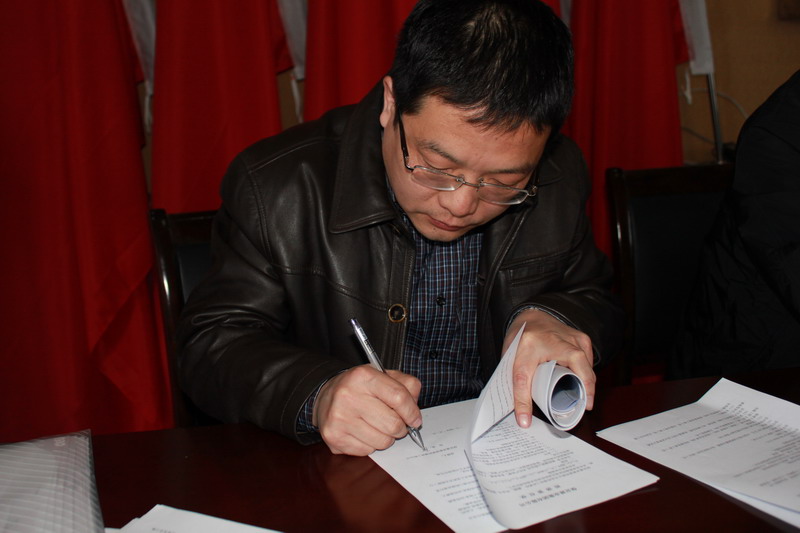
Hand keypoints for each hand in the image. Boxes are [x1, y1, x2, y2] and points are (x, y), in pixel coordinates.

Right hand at [313, 365, 421, 455]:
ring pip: (382, 441)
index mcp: (363, 376)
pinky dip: (370, 445)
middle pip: (393, 424)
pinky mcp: (333, 437)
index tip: (415, 419)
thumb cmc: (361, 388)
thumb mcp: (383, 377)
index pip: (399, 398)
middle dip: (401, 428)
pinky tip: (363, 432)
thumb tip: (415, 414)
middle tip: (397, 424)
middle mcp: (348, 396)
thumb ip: (406, 387)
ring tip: (378, 427)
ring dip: (386, 438)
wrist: (325, 396)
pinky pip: (367, 451)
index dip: (412, 412)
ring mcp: (339, 418)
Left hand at [504, 309, 594, 427]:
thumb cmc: (522, 339)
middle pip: (576, 372)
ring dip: (587, 387)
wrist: (532, 316)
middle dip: (583, 393)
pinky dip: (587, 376)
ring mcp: (571, 338)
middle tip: (580, 410)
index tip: (525, 421)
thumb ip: (515, 382)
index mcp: (528, 346)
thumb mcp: (511, 359)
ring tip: (582, 401)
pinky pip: (589, 363)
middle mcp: (553, 341)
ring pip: (586, 370)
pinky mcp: (582, 339)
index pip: (523, 378)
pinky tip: (583, 384)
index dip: (523, 402)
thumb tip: (519, 412)